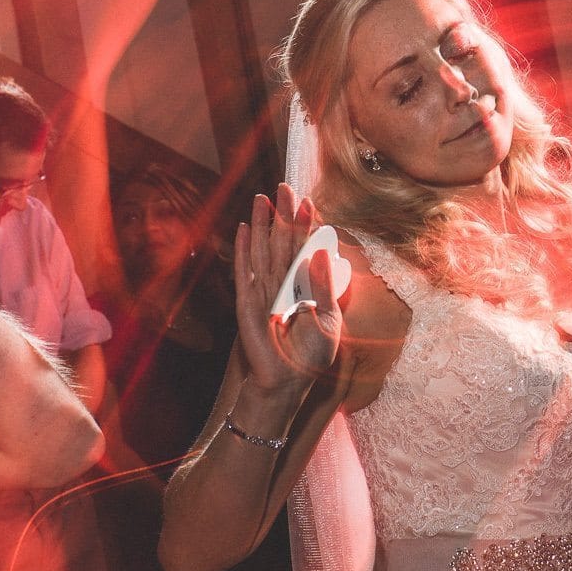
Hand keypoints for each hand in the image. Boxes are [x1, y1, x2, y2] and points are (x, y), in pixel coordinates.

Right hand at [233, 184, 343, 398]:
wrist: (288, 384)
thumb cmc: (311, 356)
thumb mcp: (329, 320)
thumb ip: (325, 286)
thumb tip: (321, 252)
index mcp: (306, 287)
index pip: (305, 248)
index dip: (306, 225)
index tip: (308, 200)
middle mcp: (284, 284)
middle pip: (282, 242)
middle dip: (283, 215)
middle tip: (284, 186)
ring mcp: (264, 291)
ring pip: (263, 250)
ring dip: (261, 224)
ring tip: (261, 198)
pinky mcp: (248, 303)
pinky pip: (245, 271)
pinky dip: (243, 249)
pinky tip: (242, 228)